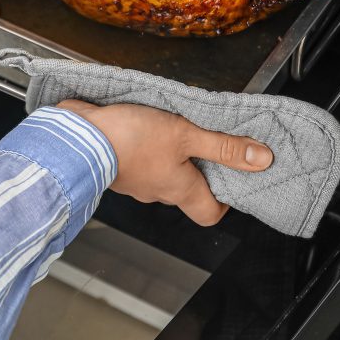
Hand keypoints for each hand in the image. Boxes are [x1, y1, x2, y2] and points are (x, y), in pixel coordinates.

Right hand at [56, 99, 273, 225]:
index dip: (223, 200)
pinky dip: (138, 149)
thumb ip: (223, 146)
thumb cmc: (130, 139)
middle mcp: (156, 193)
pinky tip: (136, 127)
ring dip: (164, 156)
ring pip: (158, 175)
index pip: (210, 213)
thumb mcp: (185, 133)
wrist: (77, 138)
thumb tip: (262, 160)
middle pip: (184, 191)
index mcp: (180, 189)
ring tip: (165, 127)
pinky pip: (133, 163)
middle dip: (194, 169)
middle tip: (199, 141)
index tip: (228, 179)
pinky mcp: (112, 167)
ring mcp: (132, 183)